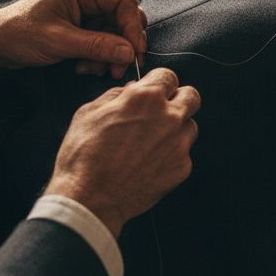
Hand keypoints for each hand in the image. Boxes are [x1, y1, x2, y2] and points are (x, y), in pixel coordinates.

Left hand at [0, 0, 146, 78]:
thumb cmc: (19, 33)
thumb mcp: (59, 41)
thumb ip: (97, 46)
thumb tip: (129, 53)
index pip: (123, 2)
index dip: (133, 28)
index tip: (135, 53)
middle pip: (125, 18)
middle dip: (123, 45)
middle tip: (117, 69)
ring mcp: (88, 12)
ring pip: (117, 33)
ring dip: (109, 55)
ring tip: (89, 69)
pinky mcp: (84, 27)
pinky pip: (105, 42)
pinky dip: (99, 58)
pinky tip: (82, 67)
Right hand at [45, 67, 199, 236]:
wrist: (90, 199)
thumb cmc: (84, 155)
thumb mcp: (89, 112)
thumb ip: (116, 95)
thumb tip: (131, 90)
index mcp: (146, 98)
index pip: (169, 76)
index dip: (159, 83)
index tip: (154, 91)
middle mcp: (169, 117)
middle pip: (192, 96)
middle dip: (178, 100)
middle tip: (161, 111)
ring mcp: (178, 144)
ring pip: (190, 126)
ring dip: (176, 129)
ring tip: (151, 142)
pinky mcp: (182, 168)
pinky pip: (183, 153)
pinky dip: (170, 155)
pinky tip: (149, 163)